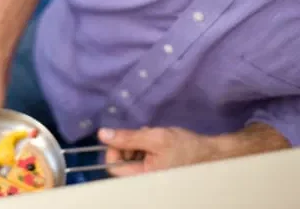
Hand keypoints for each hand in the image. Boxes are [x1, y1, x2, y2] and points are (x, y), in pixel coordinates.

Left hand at [98, 126, 219, 175]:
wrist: (212, 154)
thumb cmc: (186, 147)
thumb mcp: (155, 138)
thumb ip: (128, 137)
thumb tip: (102, 134)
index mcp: (142, 178)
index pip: (112, 166)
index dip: (114, 149)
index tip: (124, 137)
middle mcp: (143, 180)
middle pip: (120, 161)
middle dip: (128, 145)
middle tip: (143, 136)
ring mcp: (149, 176)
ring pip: (130, 158)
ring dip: (137, 145)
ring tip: (153, 138)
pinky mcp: (155, 171)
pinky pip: (140, 159)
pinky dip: (144, 148)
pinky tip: (157, 143)